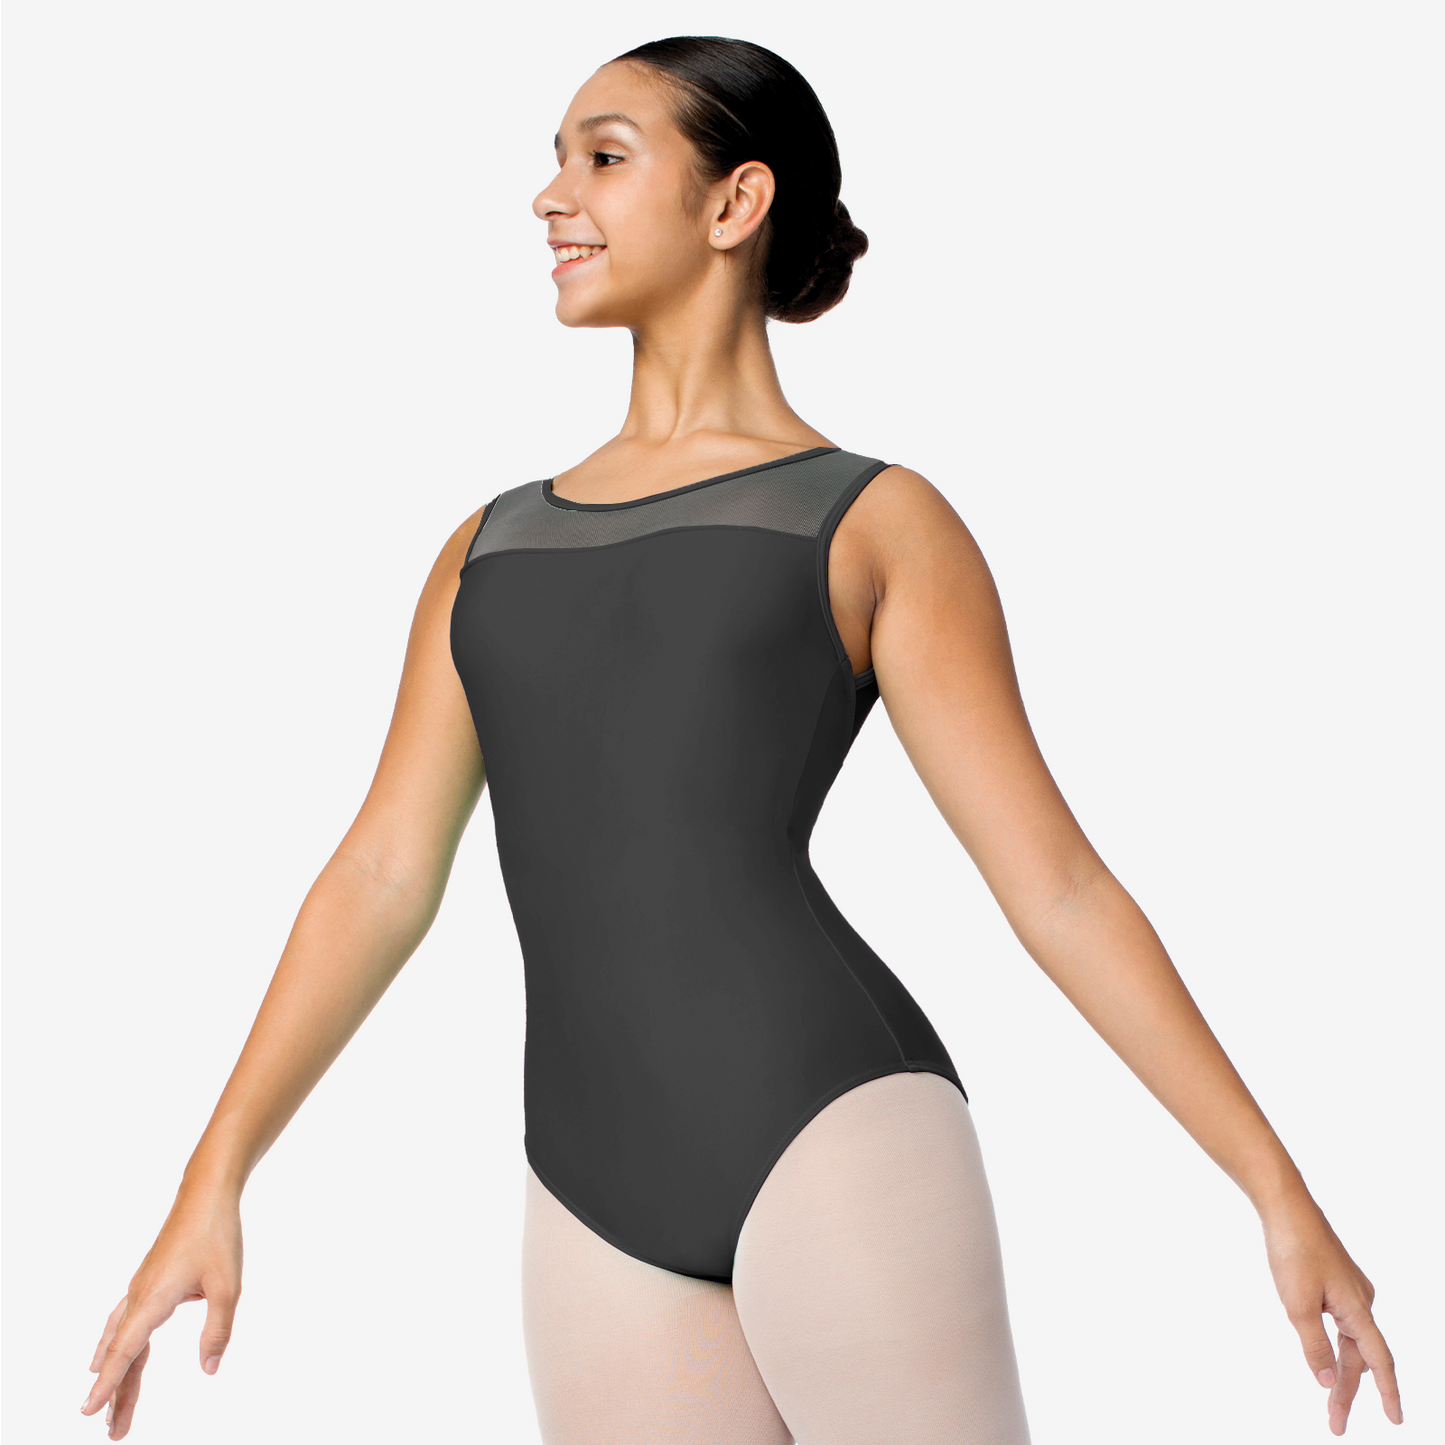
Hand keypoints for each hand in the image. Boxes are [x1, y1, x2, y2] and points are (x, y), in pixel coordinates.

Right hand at [81, 1189, 241, 1439]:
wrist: (206, 1194)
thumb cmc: (217, 1235)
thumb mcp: (228, 1285)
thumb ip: (218, 1329)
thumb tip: (209, 1370)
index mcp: (154, 1298)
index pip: (127, 1350)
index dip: (109, 1384)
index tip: (88, 1412)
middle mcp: (140, 1295)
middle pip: (121, 1353)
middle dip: (115, 1392)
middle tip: (111, 1431)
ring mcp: (141, 1287)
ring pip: (121, 1338)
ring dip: (116, 1372)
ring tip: (107, 1405)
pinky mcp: (149, 1281)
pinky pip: (126, 1322)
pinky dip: (118, 1346)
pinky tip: (112, 1356)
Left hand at [1263, 1200, 1401, 1434]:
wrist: (1284, 1205)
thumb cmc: (1292, 1249)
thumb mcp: (1297, 1304)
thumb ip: (1313, 1346)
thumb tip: (1329, 1383)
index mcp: (1357, 1308)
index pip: (1379, 1361)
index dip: (1389, 1393)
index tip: (1396, 1421)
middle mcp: (1360, 1300)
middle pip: (1359, 1357)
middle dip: (1349, 1393)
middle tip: (1336, 1425)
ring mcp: (1348, 1289)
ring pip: (1350, 1341)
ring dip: (1342, 1371)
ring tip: (1332, 1403)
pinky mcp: (1335, 1280)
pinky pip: (1342, 1323)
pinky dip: (1337, 1346)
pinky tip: (1331, 1356)